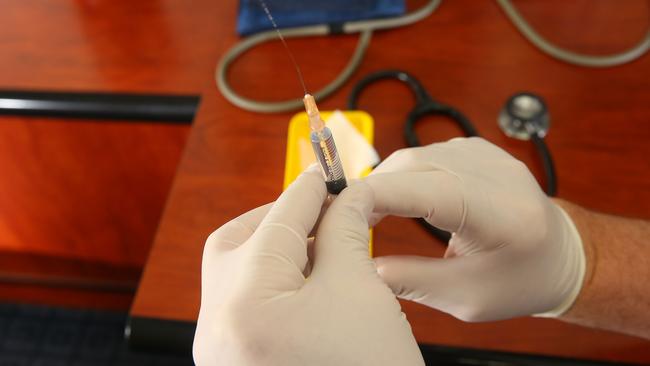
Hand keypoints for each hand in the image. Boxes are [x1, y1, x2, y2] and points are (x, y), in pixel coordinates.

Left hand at [193, 166, 423, 365]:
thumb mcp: (360, 292)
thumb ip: (345, 232)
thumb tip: (345, 197)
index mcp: (245, 303)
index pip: (278, 219)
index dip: (309, 189)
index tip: (329, 172)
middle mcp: (218, 327)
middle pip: (237, 242)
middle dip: (280, 217)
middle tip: (322, 210)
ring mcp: (222, 350)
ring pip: (238, 272)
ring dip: (276, 248)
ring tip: (322, 244)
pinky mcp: (235, 364)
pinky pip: (244, 304)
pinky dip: (272, 281)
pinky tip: (308, 279)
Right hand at [364, 137, 585, 320]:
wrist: (561, 256)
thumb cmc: (520, 282)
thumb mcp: (466, 298)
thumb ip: (412, 280)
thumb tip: (361, 266)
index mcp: (501, 215)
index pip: (427, 189)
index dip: (376, 195)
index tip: (341, 211)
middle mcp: (498, 174)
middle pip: (416, 164)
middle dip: (374, 187)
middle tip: (349, 219)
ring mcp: (490, 156)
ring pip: (417, 154)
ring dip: (386, 179)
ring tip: (369, 212)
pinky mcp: (481, 150)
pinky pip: (429, 152)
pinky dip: (404, 173)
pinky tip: (397, 195)